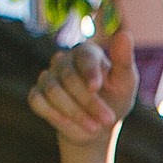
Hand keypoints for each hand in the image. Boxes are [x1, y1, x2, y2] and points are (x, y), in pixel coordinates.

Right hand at [28, 24, 136, 147]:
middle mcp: (63, 60)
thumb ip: (124, 60)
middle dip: (89, 101)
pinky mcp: (37, 94)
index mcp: (86, 53)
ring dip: (74, 111)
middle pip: (68, 77)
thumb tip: (125, 34)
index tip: (97, 87)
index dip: (89, 72)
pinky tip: (68, 124)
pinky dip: (53, 114)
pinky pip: (37, 101)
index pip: (83, 57)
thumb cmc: (115, 100)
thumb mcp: (126, 83)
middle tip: (107, 120)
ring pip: (52, 90)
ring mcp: (48, 77)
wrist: (98, 127)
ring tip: (95, 127)